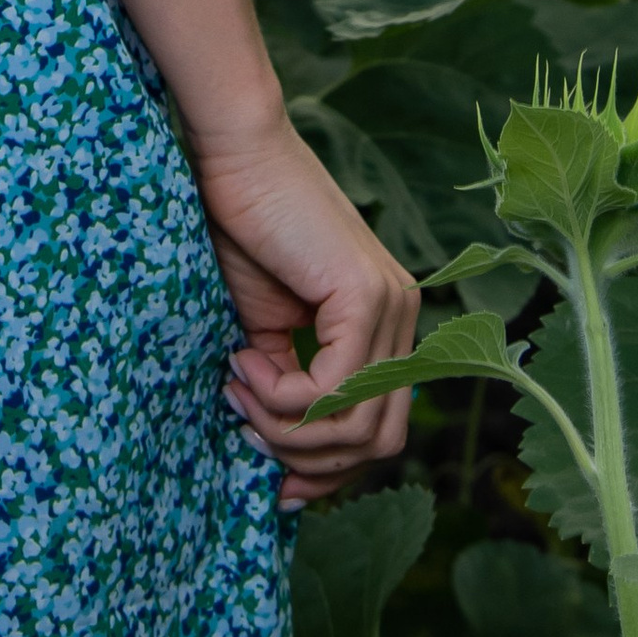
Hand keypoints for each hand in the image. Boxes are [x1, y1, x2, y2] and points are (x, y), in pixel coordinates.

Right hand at [188, 115, 419, 507]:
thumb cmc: (242, 229)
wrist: (235, 155)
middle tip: (250, 431)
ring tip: (240, 388)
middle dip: (311, 460)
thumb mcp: (269, 330)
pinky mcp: (366, 294)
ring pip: (361, 426)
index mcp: (385, 325)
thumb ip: (289, 385)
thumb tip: (280, 455)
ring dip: (288, 427)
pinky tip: (247, 363)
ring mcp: (392, 305)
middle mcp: (402, 317)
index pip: (380, 430)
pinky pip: (334, 388)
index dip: (329, 471)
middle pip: (381, 441)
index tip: (274, 481)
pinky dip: (285, 396)